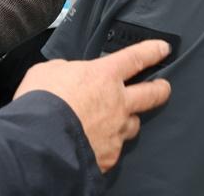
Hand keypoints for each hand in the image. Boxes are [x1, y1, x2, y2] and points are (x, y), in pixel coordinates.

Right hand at [15, 41, 171, 172]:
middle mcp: (118, 103)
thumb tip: (68, 74)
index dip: (151, 51)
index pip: (135, 58)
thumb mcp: (48, 70)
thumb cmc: (41, 100)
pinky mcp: (109, 155)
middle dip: (161, 89)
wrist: (40, 140)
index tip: (162, 48)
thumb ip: (65, 69)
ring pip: (133, 125)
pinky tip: (95, 144)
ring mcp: (116, 131)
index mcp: (104, 76)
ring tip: (118, 121)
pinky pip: (114, 148)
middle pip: (151, 94)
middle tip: (164, 87)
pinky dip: (107, 144)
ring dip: (128, 121)